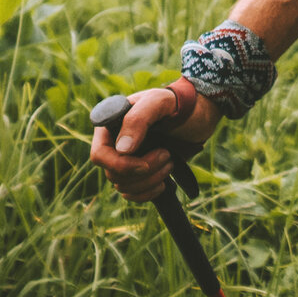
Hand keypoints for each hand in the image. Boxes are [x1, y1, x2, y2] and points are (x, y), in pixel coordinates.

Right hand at [88, 86, 218, 200]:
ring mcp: (127, 160)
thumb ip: (137, 120)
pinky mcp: (140, 173)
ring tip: (170, 163)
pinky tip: (163, 183)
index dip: (119, 165)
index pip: (100, 155)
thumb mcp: (158, 102)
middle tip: (167, 155)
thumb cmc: (176, 103)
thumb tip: (122, 150)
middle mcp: (114, 145)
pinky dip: (147, 193)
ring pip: (124, 187)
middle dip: (143, 171)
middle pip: (114, 174)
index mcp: (111, 127)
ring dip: (149, 181)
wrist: (197, 114)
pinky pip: (132, 194)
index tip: (144, 164)